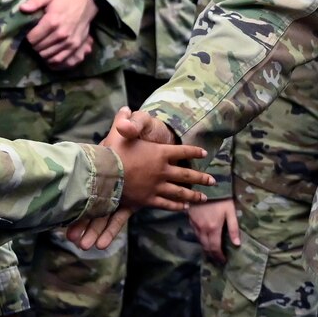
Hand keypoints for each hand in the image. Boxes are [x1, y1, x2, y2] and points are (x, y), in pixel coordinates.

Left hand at [21, 0, 98, 69]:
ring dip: (41, 53)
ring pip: (47, 55)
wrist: (85, 3)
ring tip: (40, 47)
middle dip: (33, 45)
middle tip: (34, 40)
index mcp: (52, 21)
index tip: (29, 34)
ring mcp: (69, 42)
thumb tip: (22, 9)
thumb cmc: (64, 0)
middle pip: (38, 48)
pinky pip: (59, 60)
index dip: (27, 37)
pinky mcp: (75, 46)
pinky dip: (51, 60)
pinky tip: (48, 55)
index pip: (32, 38)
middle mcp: (60, 34)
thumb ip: (35, 2)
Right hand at [66, 109, 212, 249]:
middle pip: (186, 175)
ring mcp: (156, 187)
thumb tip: (126, 108)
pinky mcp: (148, 200)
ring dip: (193, 195)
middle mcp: (162, 171)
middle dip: (201, 178)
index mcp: (159, 153)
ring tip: (203, 197)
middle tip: (212, 181)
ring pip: (179, 192)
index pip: (182, 151)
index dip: (194, 152)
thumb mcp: (119, 132)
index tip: (204, 154)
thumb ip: (124, 120)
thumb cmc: (112, 152)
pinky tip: (183, 208)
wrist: (105, 176)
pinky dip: (176, 206)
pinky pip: (166, 204)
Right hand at [190, 198, 239, 260]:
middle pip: (206, 247)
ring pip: (199, 241)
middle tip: (217, 259)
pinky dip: (200, 239)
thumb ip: (233, 228)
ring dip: (206, 248)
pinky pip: (195, 234)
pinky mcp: (190, 220)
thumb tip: (237, 244)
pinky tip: (204, 239)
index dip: (219, 256)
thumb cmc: (220, 198)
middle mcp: (202, 229)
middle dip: (212, 255)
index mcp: (213, 228)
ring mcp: (194, 225)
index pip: (215, 248)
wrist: (203, 185)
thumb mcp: (230, 211)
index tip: (223, 261)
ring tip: (212, 251)